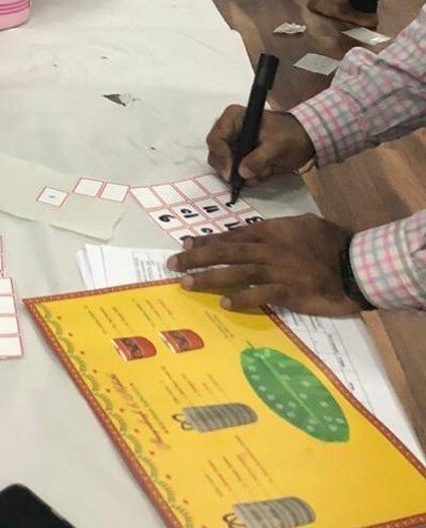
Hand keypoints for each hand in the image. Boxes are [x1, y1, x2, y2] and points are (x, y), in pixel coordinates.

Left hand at [167, 216, 359, 315]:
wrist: (355, 264)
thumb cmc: (331, 242)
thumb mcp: (302, 224)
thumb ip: (277, 228)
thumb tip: (256, 232)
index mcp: (271, 231)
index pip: (232, 236)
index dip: (207, 240)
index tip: (186, 244)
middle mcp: (268, 249)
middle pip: (225, 253)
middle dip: (196, 258)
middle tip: (172, 264)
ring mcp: (277, 271)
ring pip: (235, 273)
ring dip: (208, 278)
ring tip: (186, 283)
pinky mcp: (289, 292)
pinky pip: (260, 295)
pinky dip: (241, 299)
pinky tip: (223, 303)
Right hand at [206, 105, 313, 182]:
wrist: (305, 140)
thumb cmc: (290, 135)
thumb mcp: (277, 145)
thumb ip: (259, 159)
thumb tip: (242, 173)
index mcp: (233, 118)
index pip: (216, 139)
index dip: (221, 157)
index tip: (231, 173)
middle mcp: (229, 131)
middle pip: (215, 154)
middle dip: (231, 168)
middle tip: (244, 179)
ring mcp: (233, 145)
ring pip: (224, 166)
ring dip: (242, 174)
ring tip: (264, 171)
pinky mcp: (240, 158)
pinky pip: (235, 172)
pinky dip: (248, 177)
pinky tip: (265, 171)